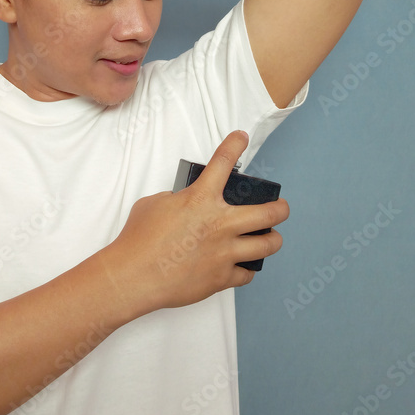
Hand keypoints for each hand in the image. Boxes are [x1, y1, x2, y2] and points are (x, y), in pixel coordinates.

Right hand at [101, 130, 289, 313]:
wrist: (133, 276)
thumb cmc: (138, 240)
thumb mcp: (155, 204)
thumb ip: (178, 199)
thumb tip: (186, 202)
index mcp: (201, 199)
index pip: (223, 162)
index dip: (235, 145)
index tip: (241, 138)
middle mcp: (220, 224)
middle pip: (268, 213)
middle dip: (280, 208)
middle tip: (281, 208)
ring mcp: (224, 252)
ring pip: (267, 245)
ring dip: (273, 240)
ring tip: (271, 238)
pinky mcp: (221, 277)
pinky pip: (246, 274)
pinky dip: (246, 269)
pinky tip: (244, 266)